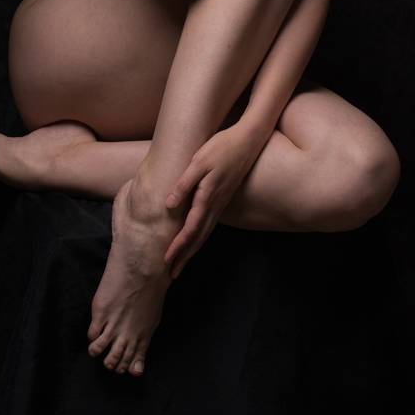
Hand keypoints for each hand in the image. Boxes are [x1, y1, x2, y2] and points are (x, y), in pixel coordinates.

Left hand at [162, 123, 263, 279]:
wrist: (248, 140)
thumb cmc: (221, 147)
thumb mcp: (199, 161)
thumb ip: (184, 183)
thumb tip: (168, 205)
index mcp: (207, 197)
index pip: (190, 229)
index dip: (178, 246)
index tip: (166, 261)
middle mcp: (215, 204)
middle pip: (198, 237)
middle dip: (185, 256)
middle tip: (172, 274)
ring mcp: (221, 203)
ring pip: (206, 233)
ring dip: (193, 249)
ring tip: (183, 263)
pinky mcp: (223, 198)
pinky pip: (211, 224)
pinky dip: (202, 237)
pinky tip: (197, 239)